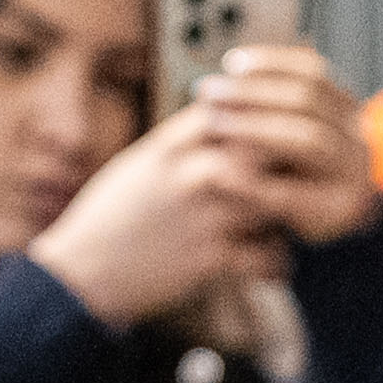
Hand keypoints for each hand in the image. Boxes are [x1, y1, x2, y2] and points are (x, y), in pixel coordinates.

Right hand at [24, 98, 287, 324]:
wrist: (83, 271)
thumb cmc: (115, 214)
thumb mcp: (142, 163)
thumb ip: (184, 139)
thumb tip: (227, 112)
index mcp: (169, 147)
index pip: (234, 111)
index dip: (264, 121)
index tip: (279, 138)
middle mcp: (188, 175)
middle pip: (263, 151)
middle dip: (287, 165)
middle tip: (299, 182)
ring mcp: (202, 216)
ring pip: (274, 201)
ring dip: (287, 215)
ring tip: (288, 224)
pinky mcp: (209, 259)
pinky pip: (267, 254)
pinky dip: (274, 262)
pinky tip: (269, 263)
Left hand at [190, 42, 378, 245]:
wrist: (318, 242)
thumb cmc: (289, 179)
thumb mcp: (285, 135)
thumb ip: (269, 105)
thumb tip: (231, 66)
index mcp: (348, 113)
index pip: (314, 74)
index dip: (272, 64)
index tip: (230, 63)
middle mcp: (359, 139)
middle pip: (308, 102)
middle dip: (252, 93)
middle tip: (207, 91)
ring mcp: (356, 175)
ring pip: (307, 140)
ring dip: (254, 127)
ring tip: (210, 123)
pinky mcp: (340, 212)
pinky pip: (296, 192)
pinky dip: (257, 182)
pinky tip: (222, 173)